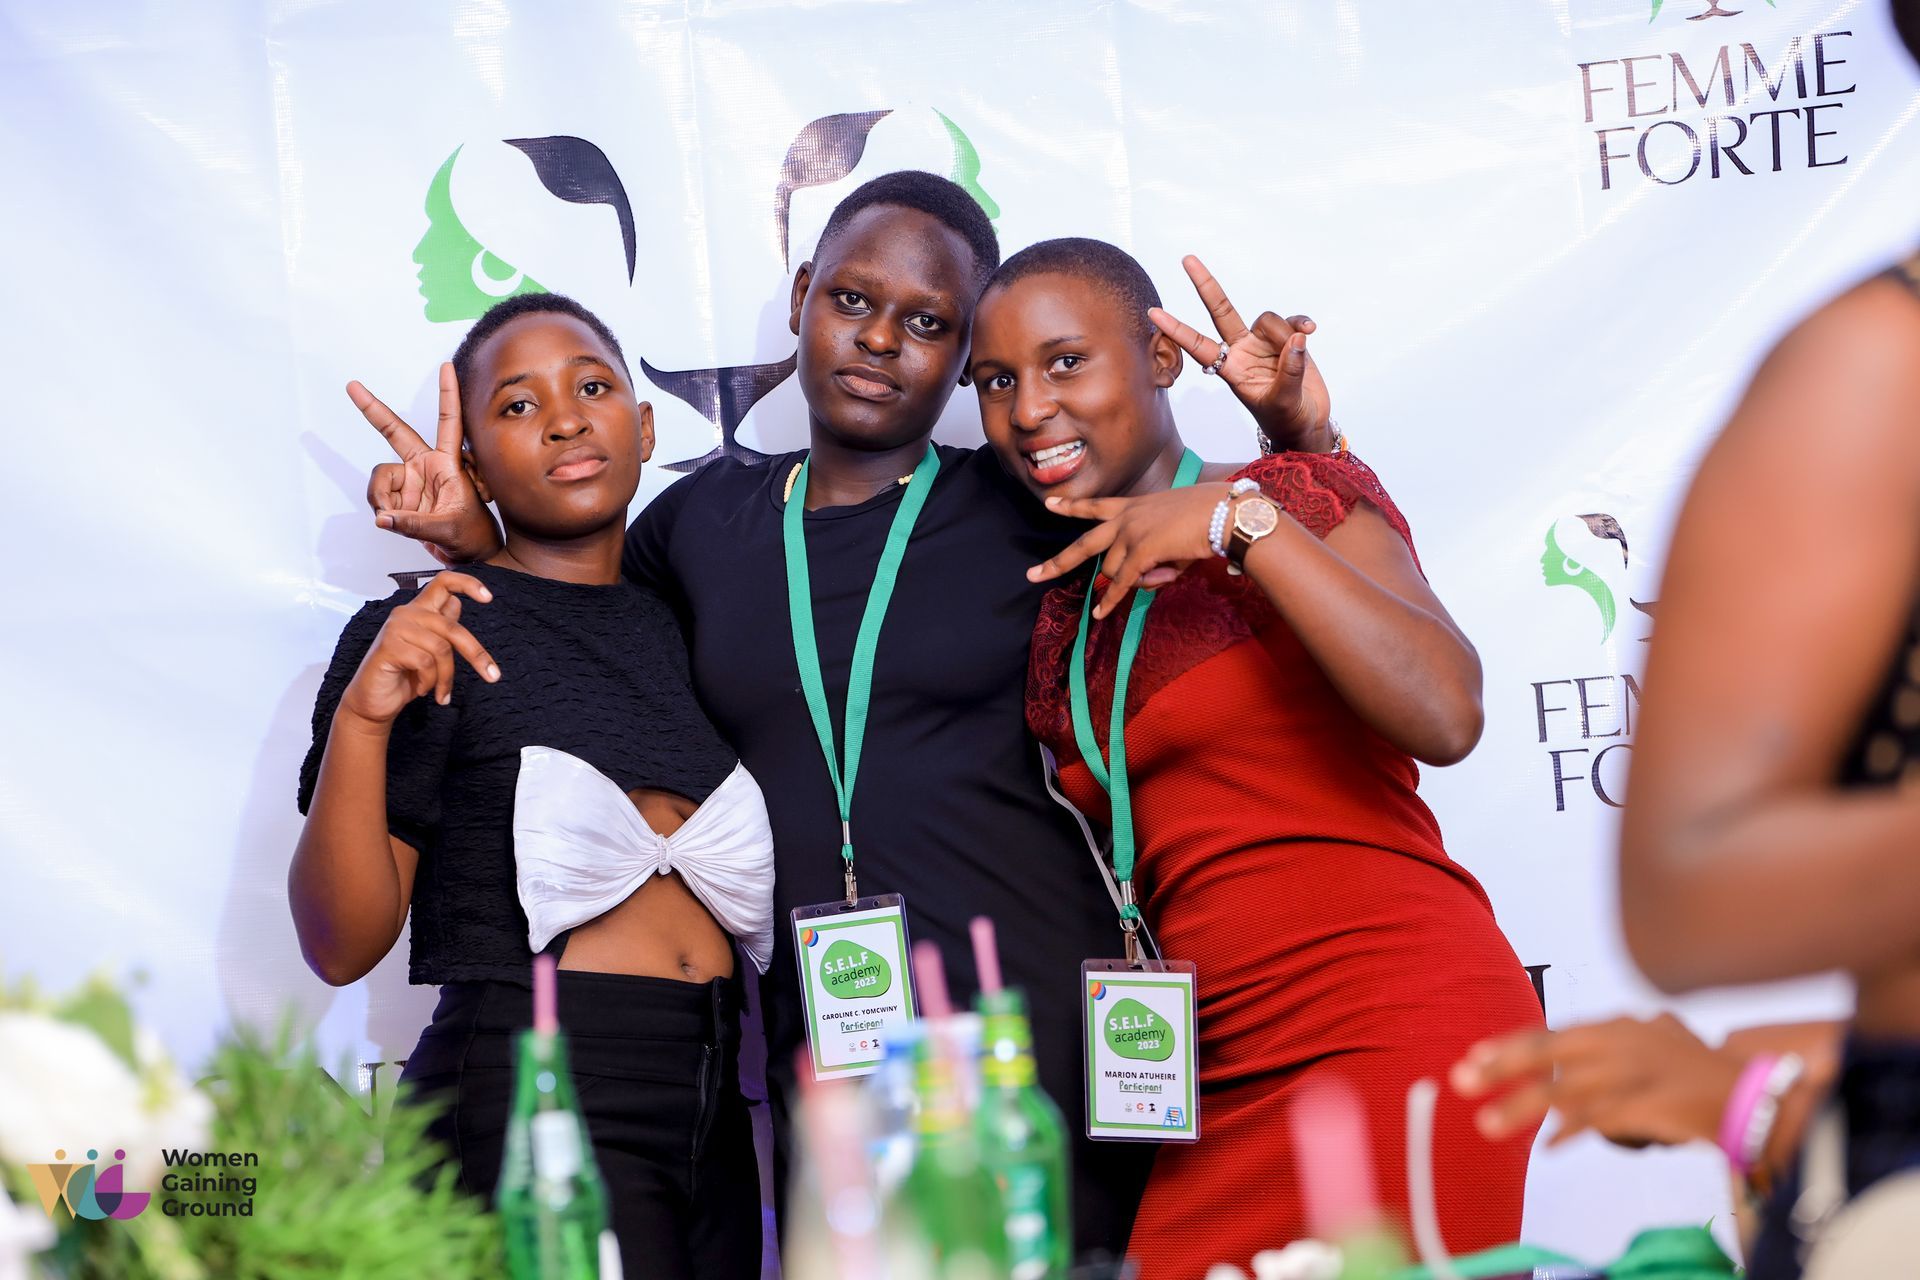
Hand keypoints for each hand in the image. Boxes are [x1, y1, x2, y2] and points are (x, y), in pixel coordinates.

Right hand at [339, 572, 501, 722]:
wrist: (374, 702)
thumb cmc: (404, 675)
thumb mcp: (430, 651)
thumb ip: (442, 627)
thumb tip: (458, 602)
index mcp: (419, 610)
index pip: (443, 582)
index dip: (468, 584)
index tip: (488, 598)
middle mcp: (406, 613)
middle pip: (452, 627)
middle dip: (476, 654)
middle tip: (493, 676)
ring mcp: (396, 628)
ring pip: (441, 648)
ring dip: (446, 677)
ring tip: (440, 692)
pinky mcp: (389, 647)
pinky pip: (425, 663)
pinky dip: (429, 681)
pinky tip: (421, 690)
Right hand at [351, 363, 500, 563]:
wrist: (470, 556)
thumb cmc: (472, 536)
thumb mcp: (448, 528)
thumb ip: (414, 524)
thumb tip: (383, 518)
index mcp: (447, 463)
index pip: (449, 421)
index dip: (447, 393)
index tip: (445, 366)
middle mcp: (426, 466)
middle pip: (395, 432)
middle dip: (373, 410)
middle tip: (353, 386)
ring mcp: (411, 481)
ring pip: (379, 478)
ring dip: (381, 499)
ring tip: (395, 518)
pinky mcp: (400, 497)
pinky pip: (378, 498)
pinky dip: (381, 512)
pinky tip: (393, 521)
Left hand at [1031, 483, 1237, 617]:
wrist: (1224, 513)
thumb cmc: (1208, 518)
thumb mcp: (1173, 534)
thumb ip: (1153, 556)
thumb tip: (1143, 580)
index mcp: (1134, 506)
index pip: (1096, 506)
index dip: (1071, 506)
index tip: (1049, 503)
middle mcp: (1126, 518)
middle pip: (1083, 544)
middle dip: (1057, 562)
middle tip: (1032, 575)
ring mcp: (1131, 533)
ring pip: (1114, 571)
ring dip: (1137, 581)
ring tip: (1171, 570)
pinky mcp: (1141, 551)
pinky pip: (1121, 583)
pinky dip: (1111, 600)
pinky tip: (1099, 615)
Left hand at [1149, 255, 1330, 451]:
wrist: (1305, 423)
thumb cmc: (1286, 418)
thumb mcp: (1283, 401)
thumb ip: (1290, 371)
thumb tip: (1297, 338)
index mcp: (1230, 368)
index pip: (1198, 344)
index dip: (1177, 329)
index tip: (1153, 313)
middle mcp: (1242, 350)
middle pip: (1221, 310)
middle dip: (1205, 285)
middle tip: (1186, 259)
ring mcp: (1263, 342)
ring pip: (1267, 319)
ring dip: (1285, 334)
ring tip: (1297, 357)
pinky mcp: (1287, 339)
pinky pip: (1292, 322)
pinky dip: (1301, 323)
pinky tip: (1312, 329)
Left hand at [1450, 1013, 1742, 1149]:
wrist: (1747, 1092)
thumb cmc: (1696, 1071)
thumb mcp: (1651, 1041)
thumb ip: (1611, 1045)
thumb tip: (1576, 1061)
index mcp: (1615, 1025)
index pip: (1550, 1035)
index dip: (1509, 1048)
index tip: (1473, 1058)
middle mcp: (1618, 1042)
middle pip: (1547, 1053)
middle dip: (1500, 1067)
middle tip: (1460, 1079)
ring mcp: (1631, 1072)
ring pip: (1563, 1090)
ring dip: (1522, 1109)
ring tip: (1488, 1124)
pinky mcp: (1646, 1103)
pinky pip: (1596, 1119)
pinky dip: (1569, 1133)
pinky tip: (1549, 1146)